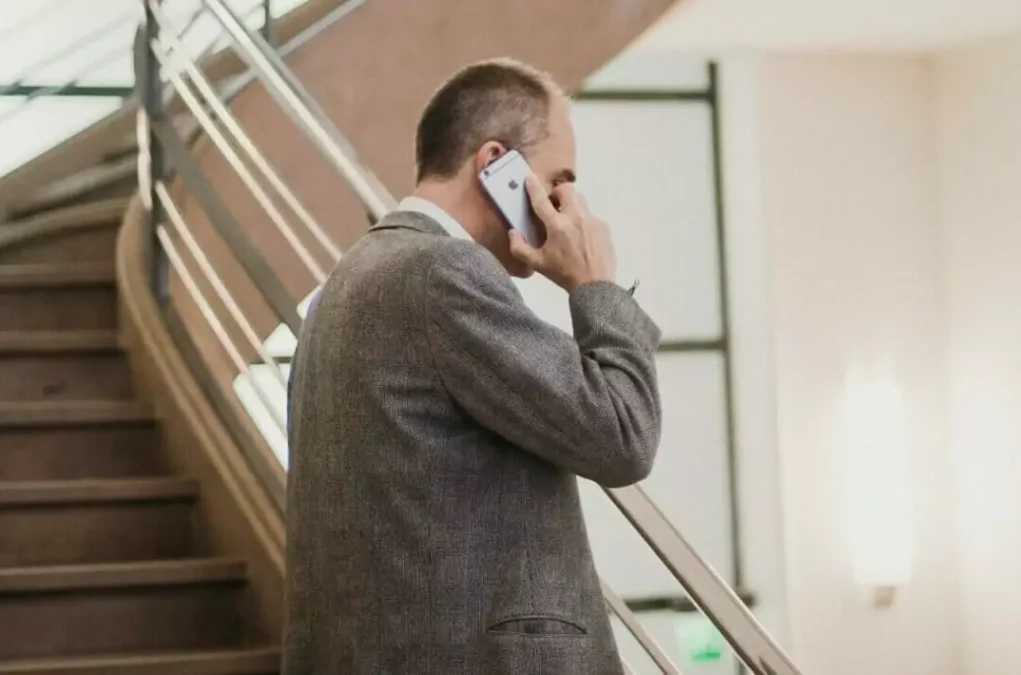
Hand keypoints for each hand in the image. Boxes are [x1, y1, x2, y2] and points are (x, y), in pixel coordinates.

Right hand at [510, 175, 616, 292]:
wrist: (595, 285)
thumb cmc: (563, 274)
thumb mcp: (537, 264)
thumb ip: (519, 248)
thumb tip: (513, 232)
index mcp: (556, 226)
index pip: (541, 200)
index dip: (533, 187)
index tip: (529, 177)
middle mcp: (575, 217)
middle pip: (566, 189)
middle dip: (557, 192)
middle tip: (553, 205)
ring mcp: (592, 220)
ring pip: (580, 199)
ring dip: (571, 204)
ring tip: (567, 220)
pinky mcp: (603, 226)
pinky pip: (591, 215)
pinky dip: (583, 220)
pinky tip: (581, 236)